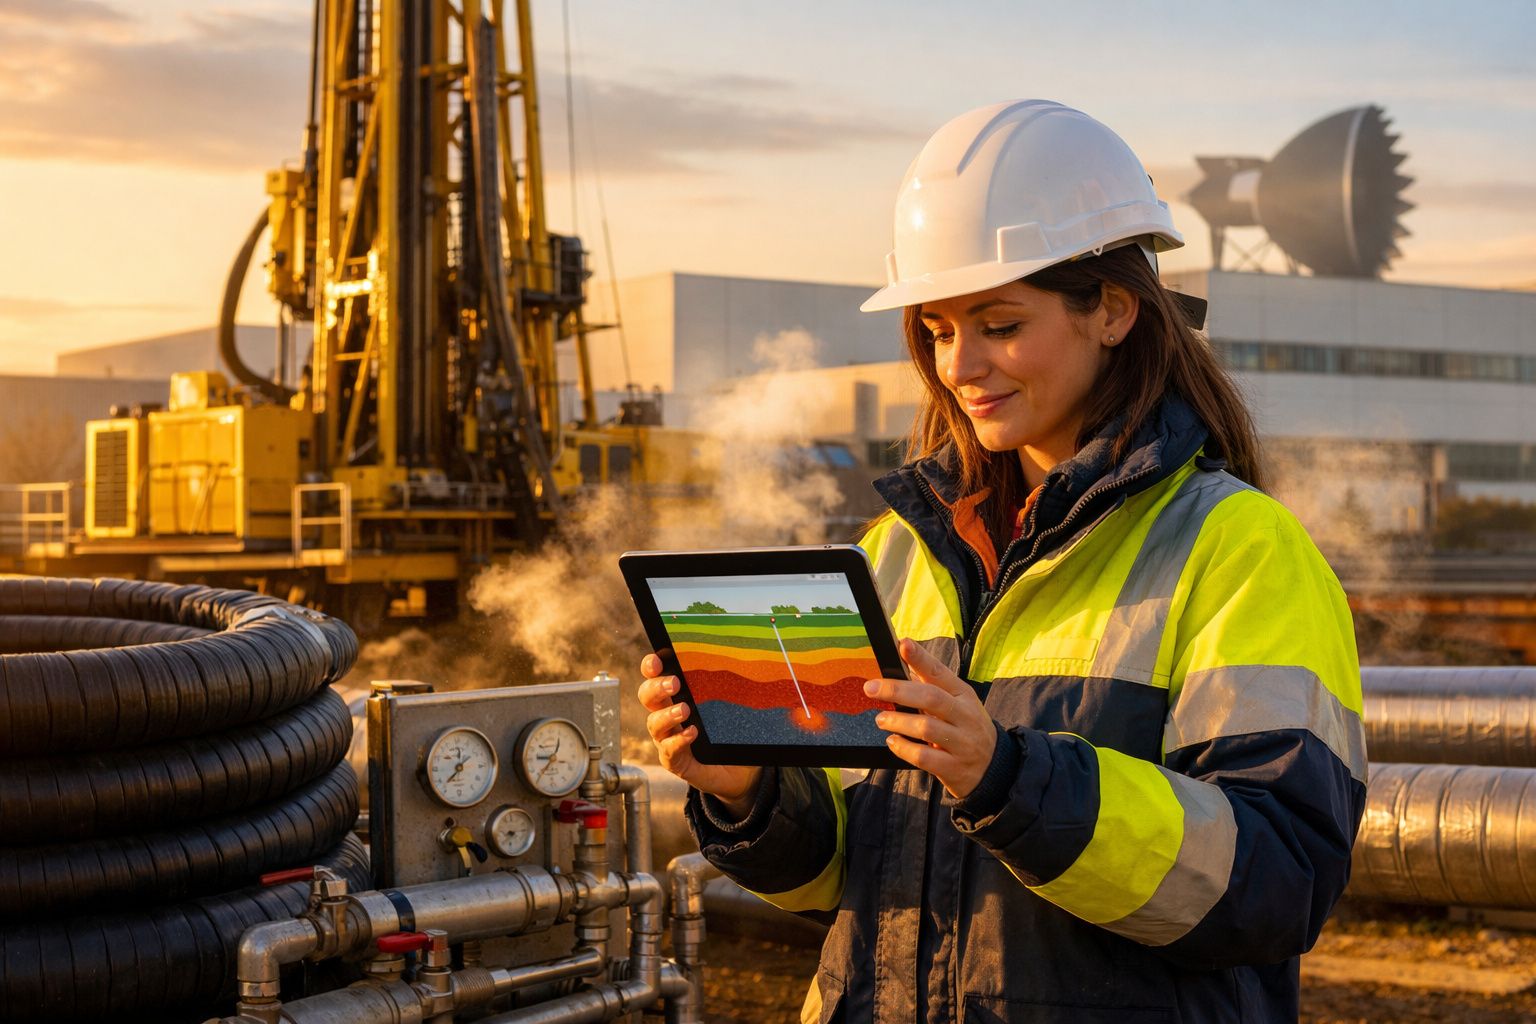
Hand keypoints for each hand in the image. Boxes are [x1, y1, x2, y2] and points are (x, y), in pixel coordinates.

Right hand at [638, 653, 761, 817]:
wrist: (740, 772)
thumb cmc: (733, 734)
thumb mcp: (734, 707)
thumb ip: (735, 688)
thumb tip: (752, 664)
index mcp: (677, 696)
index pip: (656, 676)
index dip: (651, 666)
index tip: (656, 660)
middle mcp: (667, 716)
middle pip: (647, 697)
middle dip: (656, 687)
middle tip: (673, 684)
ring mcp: (668, 739)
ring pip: (654, 724)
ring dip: (667, 715)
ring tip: (685, 710)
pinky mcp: (675, 761)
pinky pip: (668, 751)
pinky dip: (678, 740)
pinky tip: (692, 734)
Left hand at [865, 639, 996, 799]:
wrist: (994, 767)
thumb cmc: (967, 728)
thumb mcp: (958, 703)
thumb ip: (932, 687)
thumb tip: (902, 669)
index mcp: (964, 695)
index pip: (940, 673)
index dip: (921, 658)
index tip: (902, 644)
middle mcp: (965, 716)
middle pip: (931, 698)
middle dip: (897, 690)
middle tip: (871, 688)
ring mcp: (962, 743)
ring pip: (926, 728)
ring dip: (898, 722)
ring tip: (880, 719)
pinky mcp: (954, 767)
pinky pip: (924, 757)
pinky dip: (904, 748)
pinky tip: (892, 741)